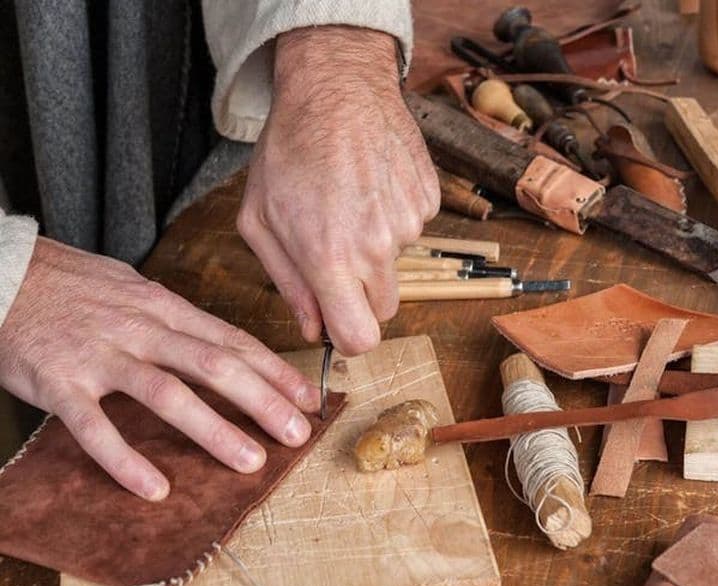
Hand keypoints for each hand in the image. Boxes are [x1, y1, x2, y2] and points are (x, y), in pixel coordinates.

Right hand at [0, 238, 319, 500]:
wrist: (7, 272)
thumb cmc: (78, 286)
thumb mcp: (137, 290)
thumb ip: (179, 320)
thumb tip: (227, 345)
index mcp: (165, 307)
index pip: (232, 339)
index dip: (275, 370)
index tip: (308, 397)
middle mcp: (141, 328)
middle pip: (214, 365)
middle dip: (262, 401)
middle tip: (297, 433)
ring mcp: (101, 355)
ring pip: (166, 394)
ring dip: (213, 430)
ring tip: (249, 461)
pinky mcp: (60, 382)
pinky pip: (95, 427)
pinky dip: (125, 460)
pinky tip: (154, 488)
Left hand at [238, 26, 438, 355]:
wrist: (336, 87)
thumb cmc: (289, 150)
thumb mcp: (261, 220)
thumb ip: (287, 283)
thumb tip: (313, 327)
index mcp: (331, 259)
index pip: (360, 338)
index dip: (347, 336)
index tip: (337, 320)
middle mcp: (377, 247)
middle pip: (383, 309)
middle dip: (360, 294)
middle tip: (336, 253)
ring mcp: (410, 222)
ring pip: (398, 266)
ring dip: (376, 249)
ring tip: (350, 203)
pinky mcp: (429, 199)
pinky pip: (413, 229)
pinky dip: (393, 217)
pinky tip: (371, 185)